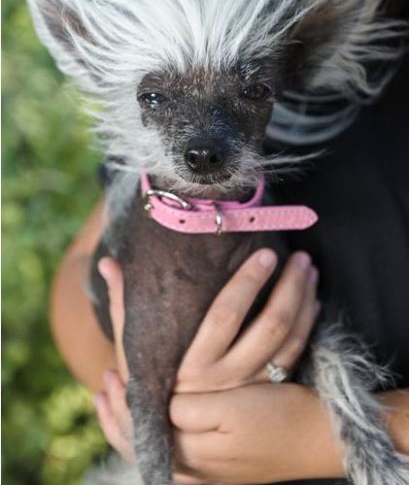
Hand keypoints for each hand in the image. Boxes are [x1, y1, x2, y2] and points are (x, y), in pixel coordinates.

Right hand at [95, 249, 320, 481]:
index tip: (265, 253)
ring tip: (308, 269)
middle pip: (269, 326)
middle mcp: (225, 379)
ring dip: (304, 301)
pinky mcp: (267, 391)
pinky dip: (308, 324)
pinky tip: (311, 300)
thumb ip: (122, 305)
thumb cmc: (154, 383)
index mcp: (192, 364)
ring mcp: (251, 388)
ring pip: (290, 340)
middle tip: (299, 255)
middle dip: (289, 287)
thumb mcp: (134, 349)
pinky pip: (296, 355)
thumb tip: (107, 264)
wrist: (177, 437)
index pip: (224, 315)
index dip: (247, 282)